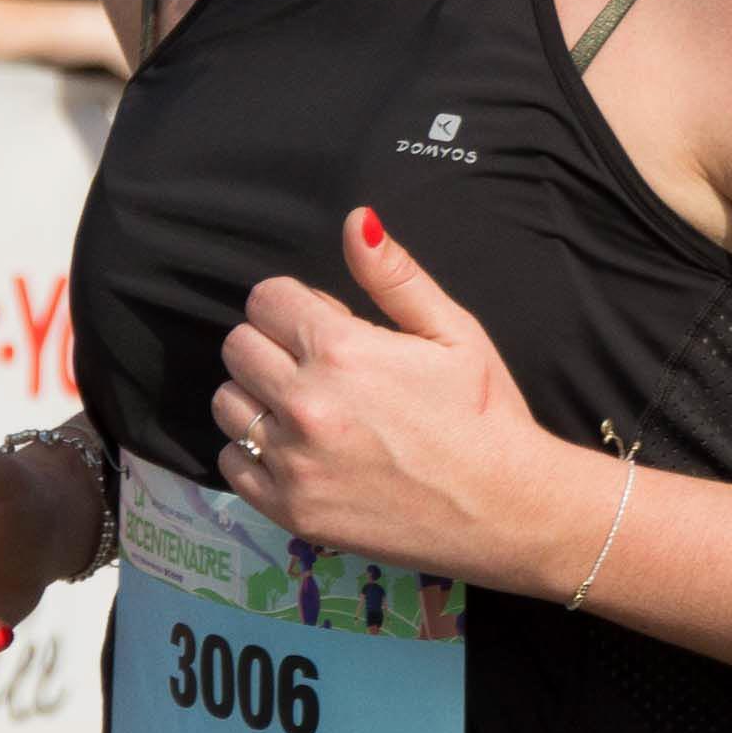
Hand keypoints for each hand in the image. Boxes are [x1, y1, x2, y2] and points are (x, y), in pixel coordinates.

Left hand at [214, 210, 603, 590]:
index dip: (295, 305)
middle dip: (273, 343)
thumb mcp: (453, 332)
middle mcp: (307, 405)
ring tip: (308, 407)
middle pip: (239, 346)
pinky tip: (300, 449)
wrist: (504, 510)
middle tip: (320, 365)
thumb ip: (394, 276)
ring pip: (227, 403)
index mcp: (342, 351)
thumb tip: (356, 221)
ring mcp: (294, 464)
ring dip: (258, 396)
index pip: (265, 300)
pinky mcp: (291, 511)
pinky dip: (254, 452)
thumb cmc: (484, 414)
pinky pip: (231, 463)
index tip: (326, 324)